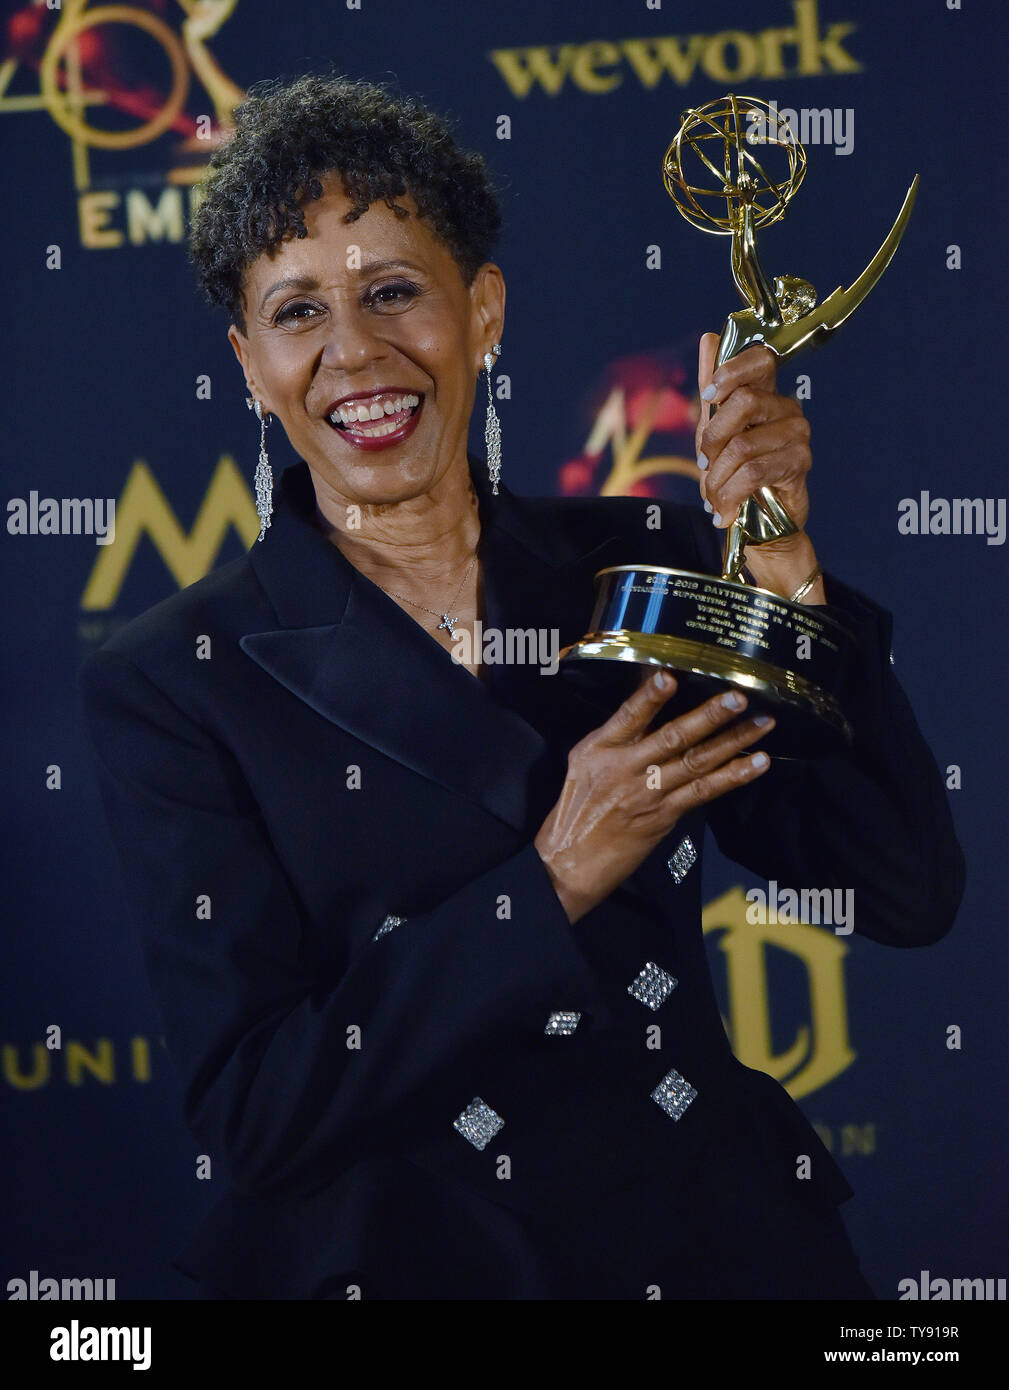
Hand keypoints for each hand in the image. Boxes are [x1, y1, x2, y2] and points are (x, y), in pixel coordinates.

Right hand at [534, 671, 773, 923]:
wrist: (569, 863)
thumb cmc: (576, 809)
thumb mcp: (583, 763)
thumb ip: (617, 738)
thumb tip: (653, 709)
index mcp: (599, 748)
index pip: (628, 716)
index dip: (649, 698)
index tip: (669, 677)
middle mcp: (625, 767)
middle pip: (673, 737)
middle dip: (709, 716)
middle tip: (739, 698)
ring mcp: (648, 793)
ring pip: (696, 762)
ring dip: (733, 742)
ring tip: (762, 724)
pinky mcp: (665, 816)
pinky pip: (704, 792)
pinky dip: (733, 777)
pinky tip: (757, 764)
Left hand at [696, 332, 824, 599]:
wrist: (759, 522)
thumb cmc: (737, 472)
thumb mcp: (714, 432)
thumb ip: (713, 389)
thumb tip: (709, 338)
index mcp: (766, 393)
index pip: (760, 359)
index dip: (731, 370)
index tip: (709, 396)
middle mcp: (787, 408)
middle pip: (744, 402)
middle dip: (711, 439)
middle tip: (704, 466)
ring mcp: (798, 434)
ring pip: (743, 445)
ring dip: (717, 479)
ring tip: (712, 497)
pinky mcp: (800, 463)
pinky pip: (754, 472)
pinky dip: (729, 495)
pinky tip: (723, 510)